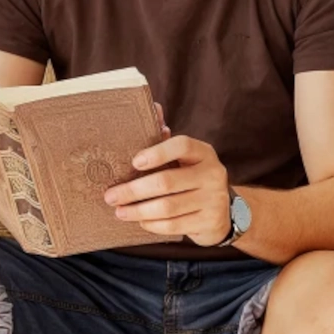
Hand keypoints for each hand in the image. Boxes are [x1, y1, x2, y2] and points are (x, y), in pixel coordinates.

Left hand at [102, 105, 231, 245]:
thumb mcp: (183, 158)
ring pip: (168, 207)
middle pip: (167, 182)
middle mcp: (213, 174)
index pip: (182, 146)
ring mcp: (213, 199)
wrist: (222, 211)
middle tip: (110, 196)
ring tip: (119, 211)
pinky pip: (174, 225)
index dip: (157, 153)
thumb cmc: (191, 177)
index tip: (134, 162)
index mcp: (203, 153)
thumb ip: (165, 139)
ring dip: (138, 211)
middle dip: (133, 190)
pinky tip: (140, 221)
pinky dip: (153, 224)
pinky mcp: (210, 222)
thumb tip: (153, 107)